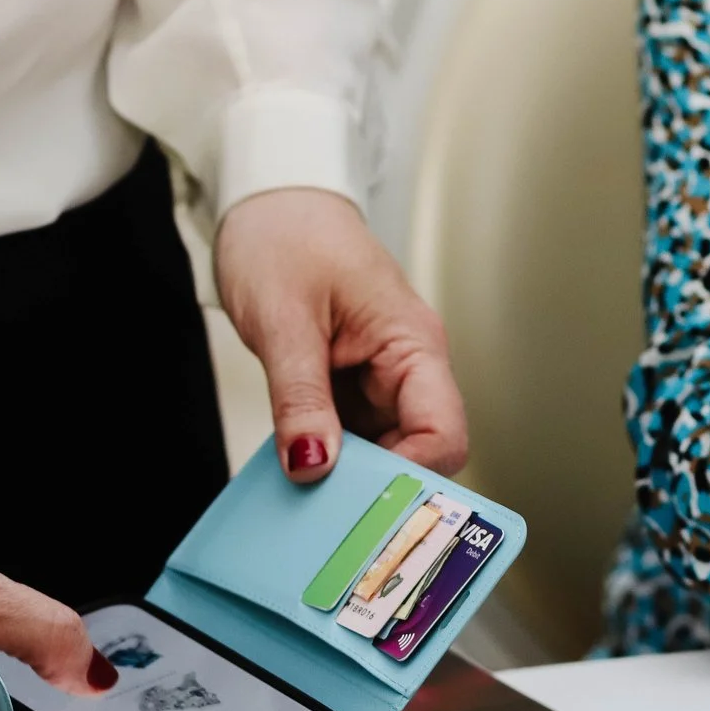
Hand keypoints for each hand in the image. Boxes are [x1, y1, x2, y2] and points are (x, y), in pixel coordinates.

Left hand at [215, 189, 467, 483]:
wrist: (267, 203)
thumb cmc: (284, 237)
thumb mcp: (283, 320)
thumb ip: (299, 397)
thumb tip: (312, 463)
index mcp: (413, 344)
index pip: (442, 433)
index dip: (409, 473)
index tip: (360, 497)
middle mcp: (408, 368)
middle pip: (418, 454)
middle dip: (377, 485)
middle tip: (325, 507)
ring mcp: (380, 381)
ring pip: (383, 454)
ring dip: (348, 477)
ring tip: (306, 489)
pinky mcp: (351, 389)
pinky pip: (352, 440)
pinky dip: (328, 458)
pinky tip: (299, 465)